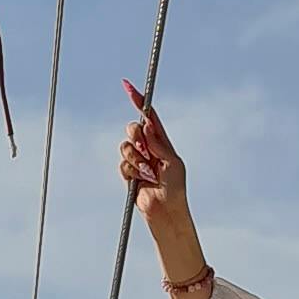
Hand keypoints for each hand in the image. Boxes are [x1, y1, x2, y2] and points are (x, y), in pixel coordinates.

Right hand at [117, 96, 185, 217]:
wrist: (166, 211)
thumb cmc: (176, 188)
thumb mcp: (173, 163)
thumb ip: (159, 145)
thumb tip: (147, 128)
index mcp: (162, 141)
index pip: (148, 117)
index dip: (139, 101)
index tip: (128, 87)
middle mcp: (148, 148)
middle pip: (133, 129)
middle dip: (136, 137)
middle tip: (144, 150)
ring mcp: (137, 160)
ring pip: (125, 147)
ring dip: (135, 160)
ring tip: (147, 173)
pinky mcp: (129, 173)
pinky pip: (122, 165)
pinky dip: (130, 172)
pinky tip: (141, 181)